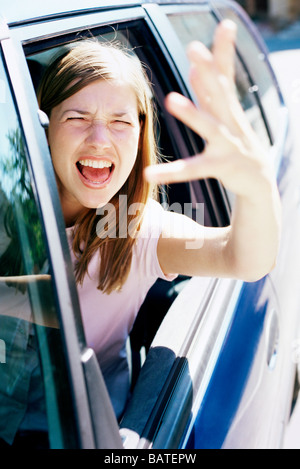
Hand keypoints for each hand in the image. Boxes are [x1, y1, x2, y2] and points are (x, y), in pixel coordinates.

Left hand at [144, 20, 272, 198]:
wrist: (259, 178)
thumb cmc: (236, 144)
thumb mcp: (224, 117)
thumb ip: (209, 94)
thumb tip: (195, 68)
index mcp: (228, 108)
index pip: (226, 75)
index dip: (224, 50)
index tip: (226, 25)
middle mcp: (231, 122)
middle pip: (221, 93)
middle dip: (210, 70)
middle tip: (195, 48)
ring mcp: (228, 144)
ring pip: (210, 127)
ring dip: (192, 113)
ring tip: (171, 98)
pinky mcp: (221, 167)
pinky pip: (194, 169)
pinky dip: (173, 172)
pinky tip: (150, 173)